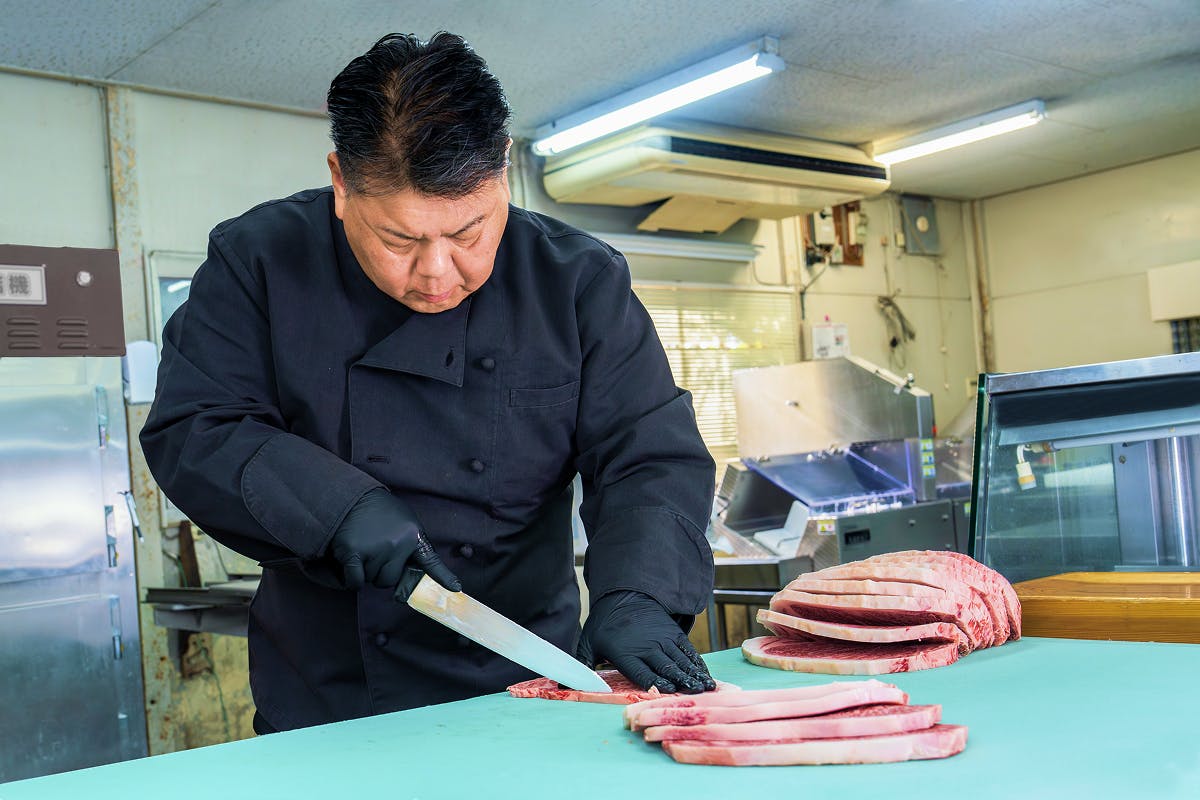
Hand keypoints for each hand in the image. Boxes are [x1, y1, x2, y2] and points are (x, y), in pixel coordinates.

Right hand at [328, 487, 460, 600]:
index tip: (455, 588)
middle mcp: (397, 544)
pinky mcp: (354, 552)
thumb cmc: (381, 513)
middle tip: (377, 552)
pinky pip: (356, 582)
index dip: (444, 577)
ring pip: (373, 580)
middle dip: (383, 572)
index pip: (431, 561)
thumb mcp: (406, 523)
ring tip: (365, 548)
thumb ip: (411, 548)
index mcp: (413, 536)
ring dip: (367, 571)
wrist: (353, 498)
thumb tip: (410, 578)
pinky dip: (352, 579)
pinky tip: (353, 561)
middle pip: (391, 580)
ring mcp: (376, 549)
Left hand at [576, 590, 715, 693]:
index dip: (655, 682)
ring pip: (680, 660)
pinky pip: (688, 650)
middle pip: (666, 666)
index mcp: (626, 652)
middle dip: (681, 681)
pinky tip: (705, 676)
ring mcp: (663, 639)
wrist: (624, 595)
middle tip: (695, 694)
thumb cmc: (605, 624)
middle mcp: (647, 646)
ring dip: (694, 675)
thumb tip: (562, 684)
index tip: (668, 690)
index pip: (641, 671)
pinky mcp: (673, 633)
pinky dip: (698, 663)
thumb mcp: (588, 642)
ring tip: (706, 688)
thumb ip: (580, 665)